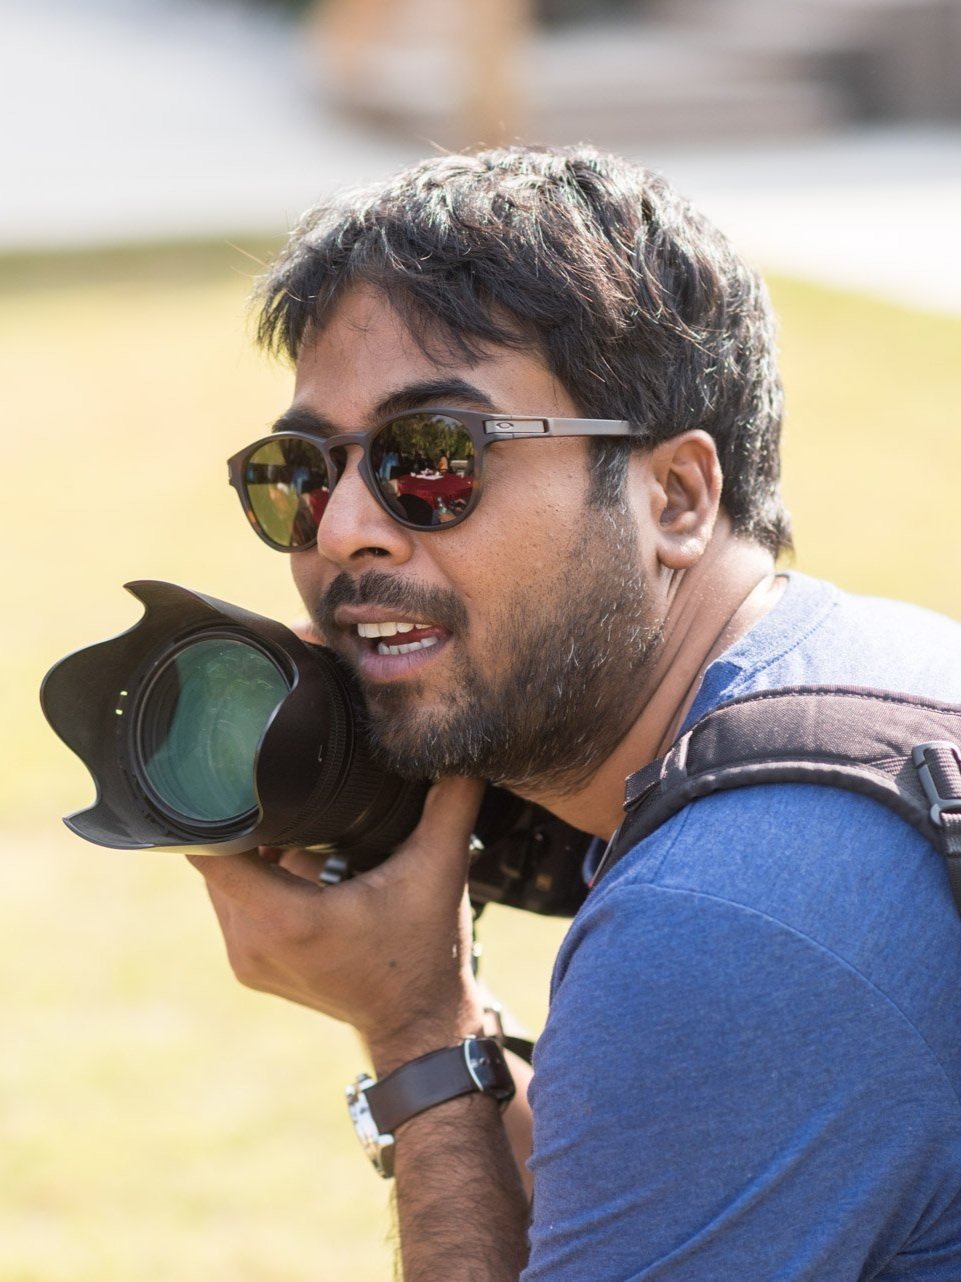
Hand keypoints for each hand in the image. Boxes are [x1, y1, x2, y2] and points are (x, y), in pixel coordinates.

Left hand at [187, 776, 487, 1073]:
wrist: (419, 1024)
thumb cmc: (427, 949)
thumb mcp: (441, 868)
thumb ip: (449, 803)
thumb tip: (460, 750)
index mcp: (287, 918)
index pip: (212, 854)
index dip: (213, 810)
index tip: (229, 774)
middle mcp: (253, 943)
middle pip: (218, 862)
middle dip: (243, 826)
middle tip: (279, 793)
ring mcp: (247, 961)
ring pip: (224, 884)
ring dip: (250, 856)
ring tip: (294, 829)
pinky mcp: (250, 968)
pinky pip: (235, 908)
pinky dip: (257, 884)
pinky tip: (298, 865)